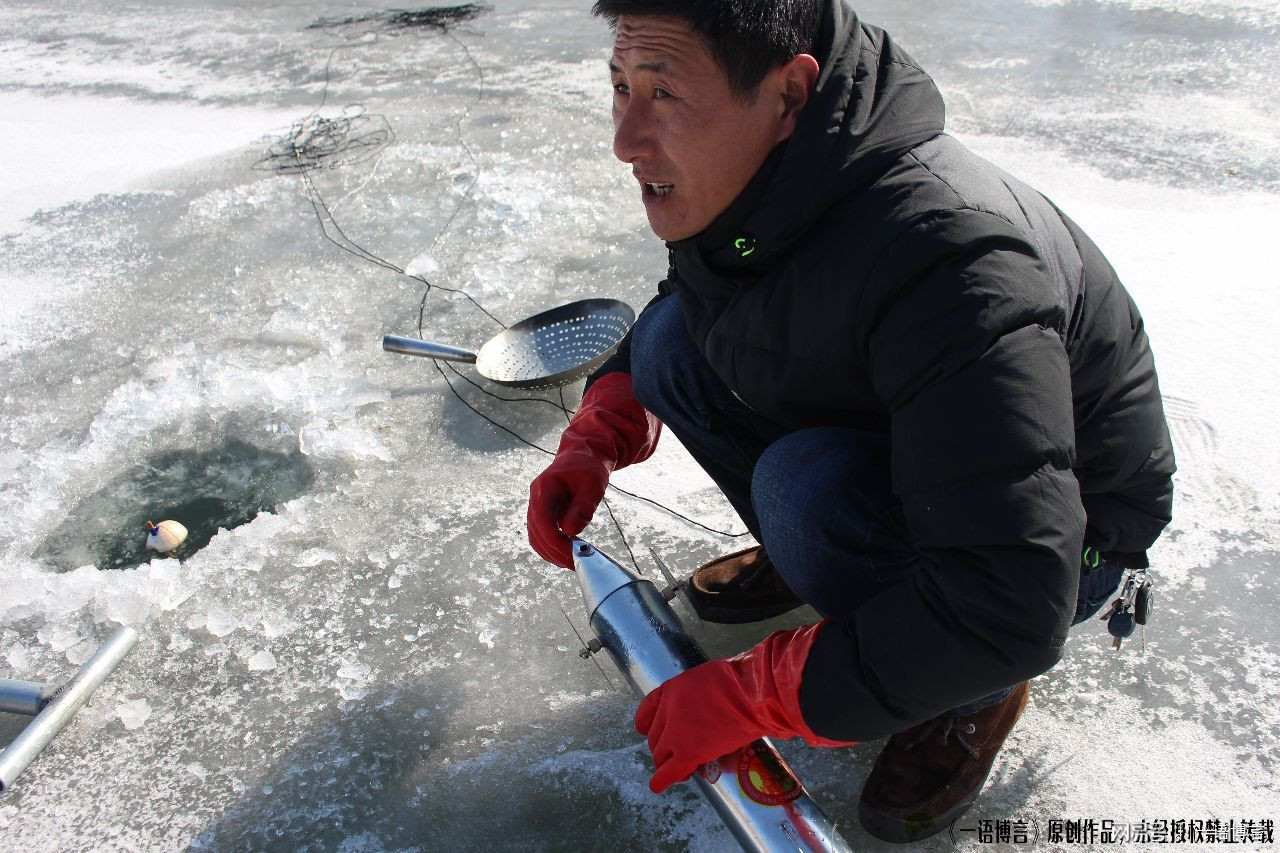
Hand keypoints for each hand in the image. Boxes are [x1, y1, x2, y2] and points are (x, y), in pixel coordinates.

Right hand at [525, 372, 660, 567]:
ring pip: (535, 536)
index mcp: (544, 488)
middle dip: (553, 551)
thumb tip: (570, 531)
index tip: (572, 554)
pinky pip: (541, 533)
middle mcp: (535, 497)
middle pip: (536, 533)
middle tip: (574, 563)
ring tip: (571, 562)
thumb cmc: (589, 467)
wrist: (584, 455)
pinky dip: (550, 546)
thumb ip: (581, 508)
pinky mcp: (542, 512)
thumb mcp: (592, 486)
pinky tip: (566, 553)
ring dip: (551, 552)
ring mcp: (536, 505)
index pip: (544, 522)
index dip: (556, 541)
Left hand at [634, 623, 855, 792]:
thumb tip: (705, 709)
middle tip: (675, 753)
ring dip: (666, 763)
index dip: (645, 723)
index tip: (644, 730)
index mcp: (670, 690)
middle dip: (662, 746)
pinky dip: (661, 781)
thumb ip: (695, 696)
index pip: (647, 710)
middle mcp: (667, 712)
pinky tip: (658, 786)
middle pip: (654, 737)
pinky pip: (669, 772)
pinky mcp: (688, 753)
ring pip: (660, 756)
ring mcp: (675, 734)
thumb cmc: (737, 681)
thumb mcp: (705, 679)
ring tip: (676, 770)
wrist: (750, 694)